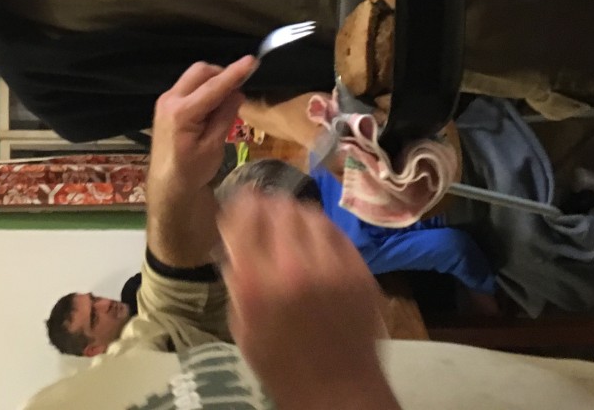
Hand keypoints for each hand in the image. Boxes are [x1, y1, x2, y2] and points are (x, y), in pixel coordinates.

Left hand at [150, 56, 253, 192]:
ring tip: (226, 101)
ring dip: (213, 81)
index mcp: (182, 113)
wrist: (167, 184)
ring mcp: (166, 100)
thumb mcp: (214, 147)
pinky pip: (188, 85)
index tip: (252, 61)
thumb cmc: (192, 171)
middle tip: (239, 88)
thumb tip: (237, 92)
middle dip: (222, 74)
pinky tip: (212, 106)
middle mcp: (170, 100)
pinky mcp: (166, 103)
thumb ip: (225, 116)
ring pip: (194, 76)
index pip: (213, 86)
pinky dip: (204, 89)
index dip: (234, 73)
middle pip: (200, 71)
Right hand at [218, 192, 399, 409]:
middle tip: (267, 215)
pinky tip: (316, 242)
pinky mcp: (358, 270)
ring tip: (293, 227)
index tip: (241, 203)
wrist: (337, 392)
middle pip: (279, 206)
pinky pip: (336, 231)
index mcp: (257, 283)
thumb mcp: (242, 324)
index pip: (245, 214)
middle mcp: (293, 267)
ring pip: (310, 212)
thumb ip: (237, 277)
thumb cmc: (280, 363)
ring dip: (296, 216)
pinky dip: (321, 230)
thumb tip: (235, 237)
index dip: (241, 202)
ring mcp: (331, 266)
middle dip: (269, 207)